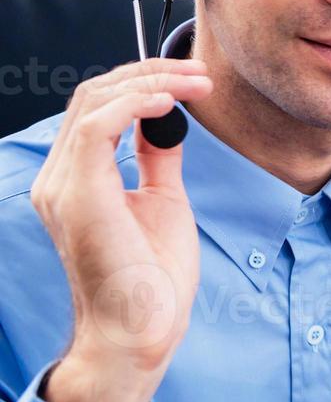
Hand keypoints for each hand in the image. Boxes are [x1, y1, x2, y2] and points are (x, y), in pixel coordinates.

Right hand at [30, 58, 211, 401]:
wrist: (142, 327)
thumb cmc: (153, 276)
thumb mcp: (161, 199)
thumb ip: (157, 157)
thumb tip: (167, 118)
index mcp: (75, 178)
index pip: (98, 107)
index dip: (145, 82)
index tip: (194, 80)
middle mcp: (59, 178)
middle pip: (93, 95)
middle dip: (151, 73)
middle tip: (201, 75)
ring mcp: (63, 185)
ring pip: (94, 102)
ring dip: (151, 83)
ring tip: (196, 85)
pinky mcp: (79, 195)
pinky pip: (97, 127)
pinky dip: (135, 104)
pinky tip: (170, 101)